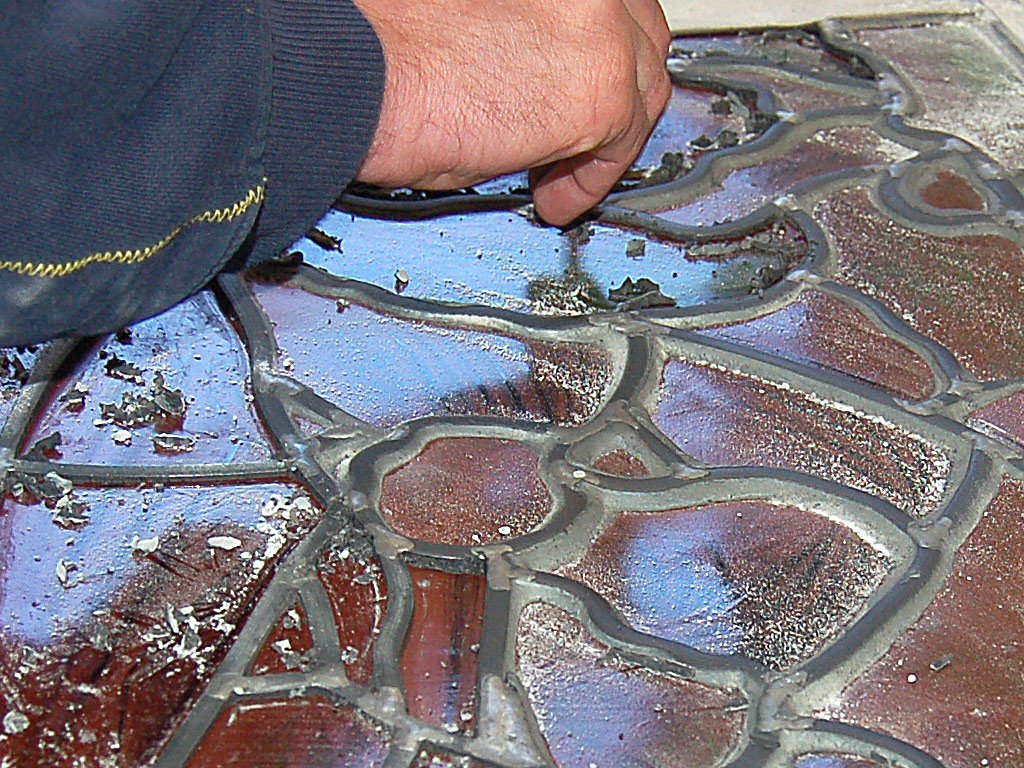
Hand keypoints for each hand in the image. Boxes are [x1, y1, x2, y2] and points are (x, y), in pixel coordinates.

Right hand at [352, 0, 670, 224]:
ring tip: (564, 177)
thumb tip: (541, 79)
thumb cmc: (387, 46)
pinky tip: (558, 199)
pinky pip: (617, 146)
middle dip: (616, 91)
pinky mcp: (598, 92)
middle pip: (637, 39)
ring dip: (607, 139)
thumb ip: (529, 37)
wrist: (353, 72)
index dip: (594, 52)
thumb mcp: (481, 19)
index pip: (607, 7)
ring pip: (639, 91)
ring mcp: (599, 28)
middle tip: (583, 137)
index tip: (569, 88)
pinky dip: (591, 179)